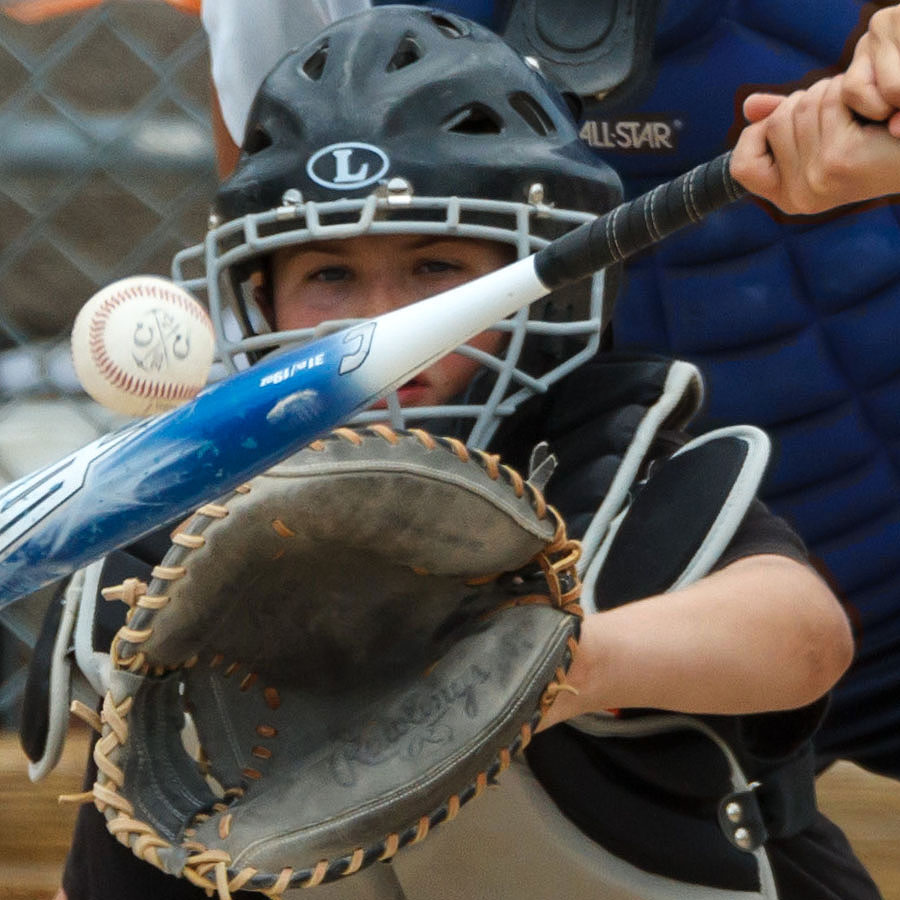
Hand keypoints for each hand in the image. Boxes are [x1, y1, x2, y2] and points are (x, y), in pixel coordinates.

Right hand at [731, 4, 899, 213]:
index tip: (787, 131)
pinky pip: (827, 104)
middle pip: (773, 124)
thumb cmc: (874, 141)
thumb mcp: (819, 134)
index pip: (740, 166)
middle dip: (804, 103)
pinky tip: (868, 114)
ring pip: (800, 108)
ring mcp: (816, 181)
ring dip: (829, 94)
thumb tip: (750, 106)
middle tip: (840, 117)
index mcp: (788, 199)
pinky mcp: (838, 160)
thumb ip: (781, 123)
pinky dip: (849, 95)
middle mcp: (797, 197)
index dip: (757, 136)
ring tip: (856, 114)